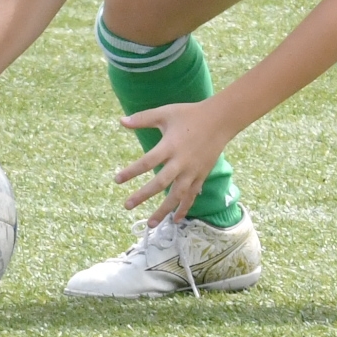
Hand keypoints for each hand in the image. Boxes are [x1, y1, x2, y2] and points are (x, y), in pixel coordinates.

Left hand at [114, 99, 234, 227]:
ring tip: (150, 223)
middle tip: (127, 206)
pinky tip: (176, 220)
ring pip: (177, 195)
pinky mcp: (201, 175)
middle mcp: (181, 162)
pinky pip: (192, 195)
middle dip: (143, 195)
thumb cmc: (190, 114)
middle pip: (160, 183)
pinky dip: (184, 208)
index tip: (117, 180)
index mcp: (170, 146)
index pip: (147, 162)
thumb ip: (143, 118)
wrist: (220, 120)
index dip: (131, 172)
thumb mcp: (165, 113)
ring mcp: (192, 171)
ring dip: (163, 210)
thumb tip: (121, 121)